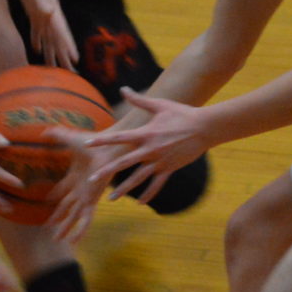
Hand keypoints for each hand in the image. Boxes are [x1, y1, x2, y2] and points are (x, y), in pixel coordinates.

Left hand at [7, 0, 75, 67]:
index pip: (62, 33)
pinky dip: (38, 41)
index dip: (68, 48)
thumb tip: (50, 12)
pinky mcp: (32, 11)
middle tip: (72, 75)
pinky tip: (37, 50)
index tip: (75, 63)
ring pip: (48, 38)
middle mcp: (50, 15)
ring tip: (55, 69)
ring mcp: (42, 14)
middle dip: (64, 57)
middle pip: (58, 40)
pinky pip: (37, 30)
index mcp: (52, 11)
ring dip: (51, 52)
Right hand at [42, 126, 107, 241]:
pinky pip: (85, 219)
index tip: (48, 200)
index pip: (63, 188)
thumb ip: (56, 134)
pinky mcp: (92, 200)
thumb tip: (43, 130)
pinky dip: (80, 230)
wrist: (108, 148)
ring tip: (57, 240)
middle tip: (48, 227)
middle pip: (66, 206)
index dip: (55, 194)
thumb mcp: (69, 138)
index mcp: (75, 176)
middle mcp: (80, 189)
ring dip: (65, 228)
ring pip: (73, 216)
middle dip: (57, 217)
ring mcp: (86, 196)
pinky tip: (74, 241)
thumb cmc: (92, 142)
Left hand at [83, 89, 209, 203]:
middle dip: (106, 171)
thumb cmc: (181, 113)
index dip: (102, 140)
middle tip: (91, 179)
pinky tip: (139, 203)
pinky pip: (157, 184)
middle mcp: (150, 149)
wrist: (205, 127)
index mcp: (145, 134)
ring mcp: (160, 161)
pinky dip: (149, 194)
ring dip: (124, 189)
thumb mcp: (159, 104)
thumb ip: (139, 100)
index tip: (87, 144)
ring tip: (111, 199)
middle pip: (123, 163)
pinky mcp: (170, 169)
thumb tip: (123, 88)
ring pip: (138, 178)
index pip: (119, 137)